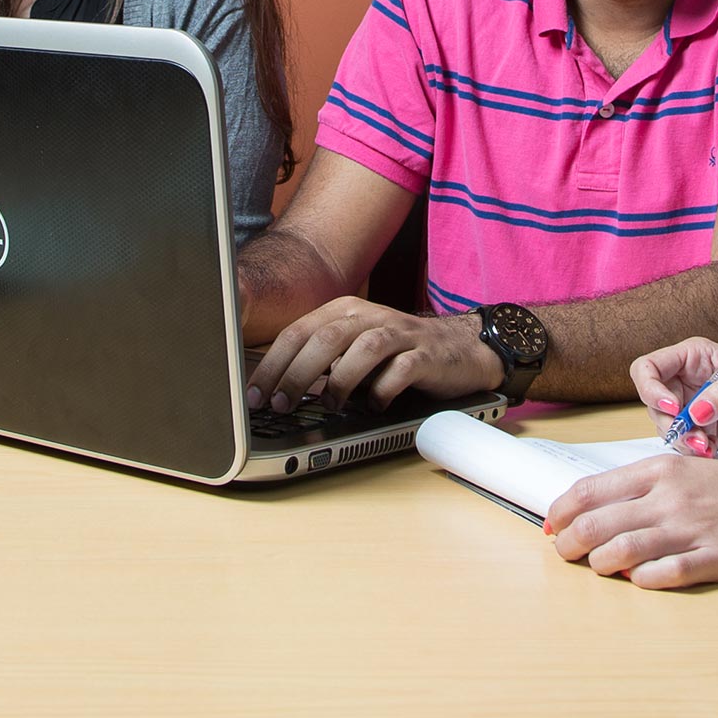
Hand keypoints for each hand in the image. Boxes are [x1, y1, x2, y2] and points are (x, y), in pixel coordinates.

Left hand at [246, 296, 500, 411]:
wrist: (463, 348)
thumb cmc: (400, 352)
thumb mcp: (355, 347)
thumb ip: (323, 360)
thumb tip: (277, 388)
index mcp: (345, 311)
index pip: (298, 332)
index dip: (273, 364)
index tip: (254, 394)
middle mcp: (370, 316)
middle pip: (324, 338)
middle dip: (295, 373)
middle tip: (279, 404)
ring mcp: (400, 334)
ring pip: (360, 348)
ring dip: (338, 380)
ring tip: (326, 405)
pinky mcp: (427, 356)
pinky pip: (400, 371)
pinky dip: (382, 390)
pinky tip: (374, 407)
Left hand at [544, 453, 717, 589]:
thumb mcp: (696, 469)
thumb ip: (653, 485)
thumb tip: (612, 507)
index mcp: (663, 469)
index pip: (590, 489)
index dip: (562, 511)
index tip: (552, 524)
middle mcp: (669, 497)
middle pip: (595, 523)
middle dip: (569, 543)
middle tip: (564, 553)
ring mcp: (690, 530)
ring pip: (617, 552)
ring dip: (598, 565)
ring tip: (597, 568)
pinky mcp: (712, 560)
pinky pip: (658, 575)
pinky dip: (638, 580)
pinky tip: (638, 579)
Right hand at [628, 337, 717, 450]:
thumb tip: (697, 411)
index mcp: (694, 357)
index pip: (649, 368)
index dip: (651, 389)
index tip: (674, 409)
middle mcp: (689, 381)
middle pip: (652, 402)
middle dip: (669, 423)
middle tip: (696, 436)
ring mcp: (695, 408)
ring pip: (665, 427)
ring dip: (681, 440)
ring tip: (709, 446)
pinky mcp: (705, 432)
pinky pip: (683, 444)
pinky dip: (693, 450)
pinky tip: (716, 449)